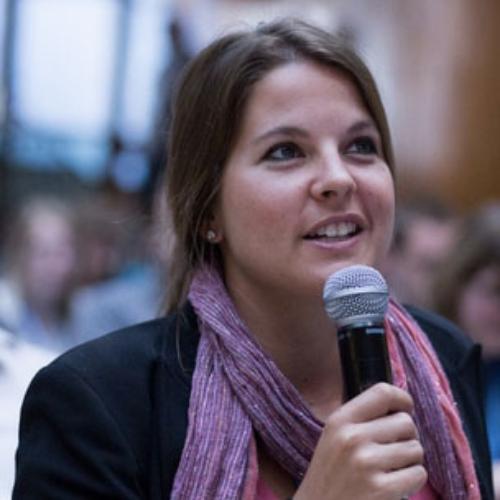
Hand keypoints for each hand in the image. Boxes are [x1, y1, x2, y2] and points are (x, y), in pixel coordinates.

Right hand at [294, 383, 426, 499]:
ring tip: (390, 469)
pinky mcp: (381, 490)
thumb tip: (401, 405)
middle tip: (392, 450)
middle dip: (406, 437)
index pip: (382, 392)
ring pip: (416, 449)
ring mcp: (366, 463)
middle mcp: (352, 437)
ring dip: (410, 460)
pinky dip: (412, 480)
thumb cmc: (330, 476)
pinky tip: (394, 486)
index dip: (401, 399)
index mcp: (339, 420)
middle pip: (405, 422)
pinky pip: (418, 474)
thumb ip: (360, 419)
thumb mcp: (333, 438)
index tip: (406, 408)